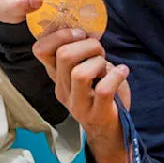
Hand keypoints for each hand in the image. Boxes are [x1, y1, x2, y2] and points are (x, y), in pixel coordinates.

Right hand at [32, 28, 130, 162]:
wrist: (112, 131)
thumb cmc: (101, 96)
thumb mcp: (87, 72)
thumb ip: (84, 54)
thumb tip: (90, 31)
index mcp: (57, 77)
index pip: (40, 50)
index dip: (59, 35)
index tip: (79, 33)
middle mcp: (63, 90)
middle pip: (64, 56)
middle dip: (87, 45)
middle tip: (99, 51)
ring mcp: (78, 104)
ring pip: (80, 73)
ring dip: (100, 62)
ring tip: (108, 66)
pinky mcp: (97, 114)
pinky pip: (104, 89)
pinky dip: (117, 75)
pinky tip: (123, 71)